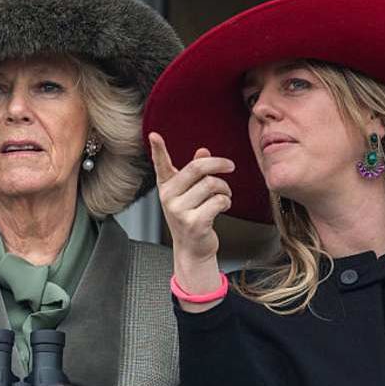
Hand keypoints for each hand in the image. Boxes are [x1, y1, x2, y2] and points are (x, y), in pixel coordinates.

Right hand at [149, 132, 231, 307]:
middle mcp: (168, 197)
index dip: (157, 149)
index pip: (161, 164)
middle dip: (218, 164)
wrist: (193, 249)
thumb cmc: (192, 217)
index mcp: (167, 186)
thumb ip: (196, 172)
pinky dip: (226, 202)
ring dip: (225, 188)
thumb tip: (203, 151)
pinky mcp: (193, 222)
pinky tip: (223, 207)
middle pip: (197, 168)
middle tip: (230, 165)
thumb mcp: (190, 193)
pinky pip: (218, 201)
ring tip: (224, 196)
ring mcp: (179, 211)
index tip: (154, 136)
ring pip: (212, 184)